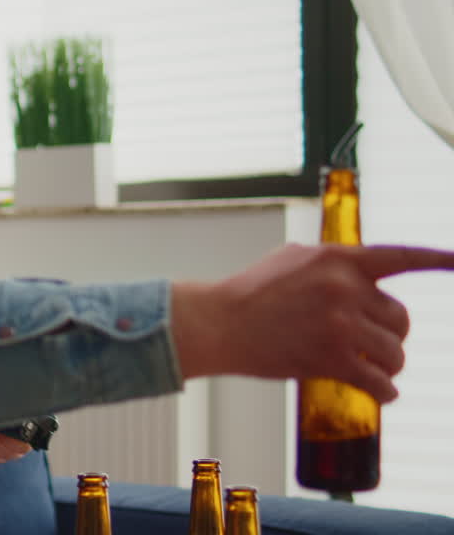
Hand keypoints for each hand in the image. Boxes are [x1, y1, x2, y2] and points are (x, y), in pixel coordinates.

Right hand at [173, 244, 453, 402]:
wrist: (218, 322)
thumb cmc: (248, 293)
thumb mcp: (291, 259)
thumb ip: (331, 263)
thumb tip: (360, 270)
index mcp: (337, 258)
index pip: (400, 257)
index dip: (438, 259)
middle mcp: (345, 288)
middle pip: (401, 317)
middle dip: (392, 334)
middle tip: (375, 345)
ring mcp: (340, 324)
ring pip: (395, 352)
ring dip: (389, 365)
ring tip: (374, 370)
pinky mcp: (331, 358)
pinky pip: (379, 381)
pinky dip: (385, 391)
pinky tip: (381, 393)